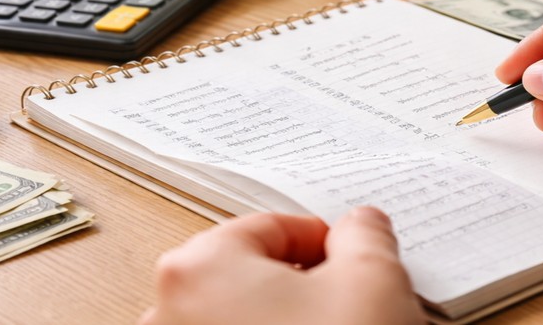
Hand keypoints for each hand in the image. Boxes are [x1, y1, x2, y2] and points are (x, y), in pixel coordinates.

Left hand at [139, 208, 423, 324]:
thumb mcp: (373, 284)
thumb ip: (365, 238)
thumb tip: (361, 227)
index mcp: (199, 267)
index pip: (270, 229)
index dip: (324, 242)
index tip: (352, 260)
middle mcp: (168, 314)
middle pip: (247, 279)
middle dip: (302, 292)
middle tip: (349, 311)